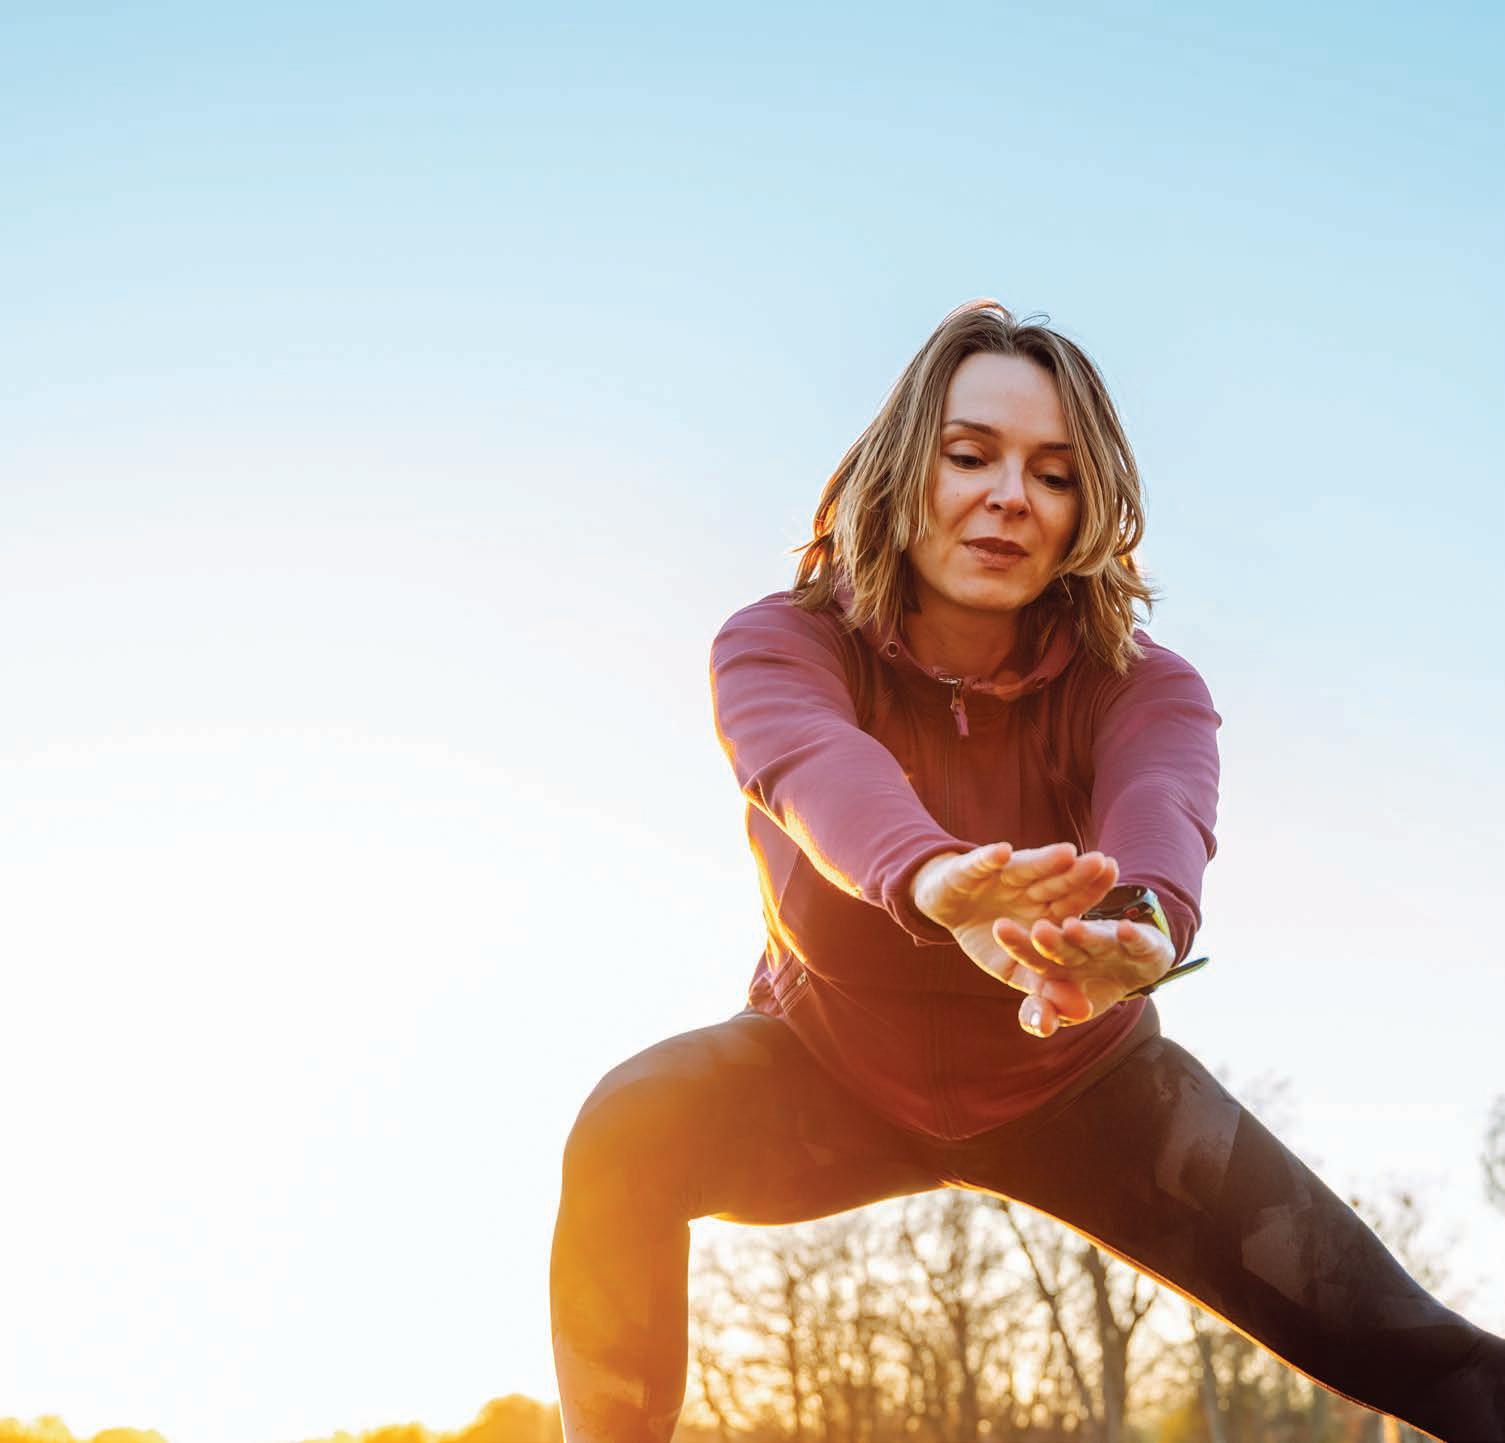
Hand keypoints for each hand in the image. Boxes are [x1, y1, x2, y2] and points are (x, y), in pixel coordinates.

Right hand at [911, 842, 1121, 1025]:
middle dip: (1077, 875)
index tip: (1115, 889)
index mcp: (1044, 907)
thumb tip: (1083, 1012)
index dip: (1093, 895)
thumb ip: (1046, 988)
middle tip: (1101, 863)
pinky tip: (1001, 852)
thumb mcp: (1015, 969)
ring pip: (1025, 867)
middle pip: (1056, 882)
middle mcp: (1028, 887)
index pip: (1074, 902)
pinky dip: (989, 858)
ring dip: (1043, 860)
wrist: (946, 907)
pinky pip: (981, 862)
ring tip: (1066, 853)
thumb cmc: (987, 938)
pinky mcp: (971, 867)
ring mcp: (1001, 875)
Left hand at [992, 915, 1174, 1038]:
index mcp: (1052, 958)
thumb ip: (1042, 1015)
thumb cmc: (1092, 985)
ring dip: (1086, 935)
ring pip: (1096, 939)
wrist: (1138, 965)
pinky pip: (1137, 941)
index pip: (1030, 952)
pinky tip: (1125, 930)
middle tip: (1037, 930)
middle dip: (1050, 940)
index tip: (999, 927)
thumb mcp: (1065, 1007)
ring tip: (1072, 928)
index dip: (1016, 943)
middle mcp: (1078, 946)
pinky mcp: (1143, 942)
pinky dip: (1132, 937)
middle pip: (1061, 943)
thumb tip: (1040, 1026)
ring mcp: (1110, 943)